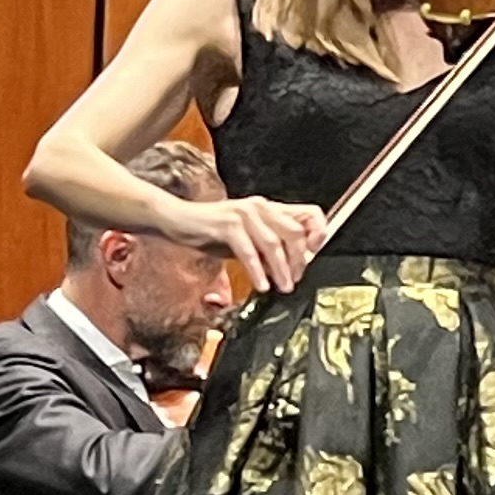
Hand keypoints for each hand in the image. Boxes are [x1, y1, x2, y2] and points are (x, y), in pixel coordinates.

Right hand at [183, 194, 324, 291]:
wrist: (176, 218)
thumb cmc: (212, 230)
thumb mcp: (247, 239)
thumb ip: (269, 250)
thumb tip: (289, 269)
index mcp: (270, 208)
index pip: (309, 213)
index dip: (318, 232)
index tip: (315, 253)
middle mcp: (260, 207)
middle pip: (295, 232)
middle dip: (298, 260)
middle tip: (294, 280)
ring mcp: (244, 214)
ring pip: (273, 243)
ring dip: (280, 269)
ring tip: (282, 287)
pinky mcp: (227, 224)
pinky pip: (249, 250)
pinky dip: (257, 270)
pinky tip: (261, 284)